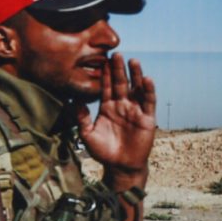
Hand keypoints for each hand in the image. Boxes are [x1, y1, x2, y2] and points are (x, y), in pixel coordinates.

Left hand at [76, 54, 155, 175]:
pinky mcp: (147, 118)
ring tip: (133, 61)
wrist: (120, 166)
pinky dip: (148, 91)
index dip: (105, 74)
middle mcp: (122, 105)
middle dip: (118, 69)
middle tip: (116, 54)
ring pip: (136, 89)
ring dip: (135, 75)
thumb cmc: (103, 151)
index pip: (106, 87)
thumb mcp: (87, 134)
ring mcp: (135, 110)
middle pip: (120, 83)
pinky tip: (147, 79)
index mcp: (107, 107)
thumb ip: (81, 118)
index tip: (102, 60)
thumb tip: (72, 101)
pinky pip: (149, 102)